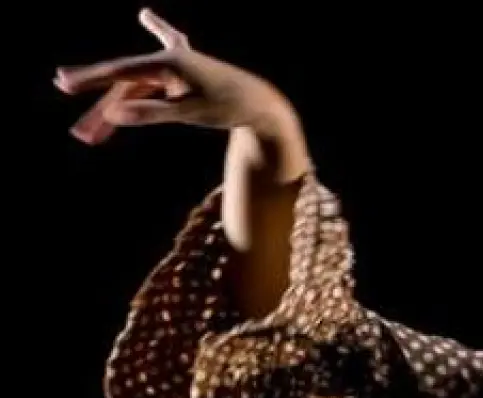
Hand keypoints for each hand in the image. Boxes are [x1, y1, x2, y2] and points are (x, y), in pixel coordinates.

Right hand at [54, 8, 296, 144]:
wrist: (261, 103)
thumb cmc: (228, 108)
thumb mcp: (189, 113)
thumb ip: (151, 113)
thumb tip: (115, 113)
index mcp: (169, 63)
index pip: (122, 73)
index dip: (91, 79)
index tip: (63, 83)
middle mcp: (169, 59)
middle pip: (125, 84)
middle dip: (100, 110)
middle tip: (77, 132)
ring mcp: (175, 65)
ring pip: (135, 87)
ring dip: (115, 110)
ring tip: (90, 139)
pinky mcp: (183, 72)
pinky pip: (160, 67)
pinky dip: (152, 43)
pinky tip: (146, 14)